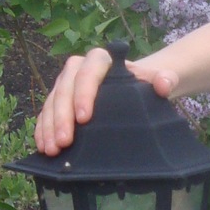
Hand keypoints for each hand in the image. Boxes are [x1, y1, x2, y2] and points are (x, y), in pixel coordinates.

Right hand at [34, 49, 177, 155]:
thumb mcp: (159, 80)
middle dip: (61, 116)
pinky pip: (46, 113)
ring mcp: (65, 84)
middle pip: (64, 88)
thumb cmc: (144, 84)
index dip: (83, 93)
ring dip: (49, 126)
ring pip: (51, 102)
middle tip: (64, 142)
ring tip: (52, 149)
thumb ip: (166, 79)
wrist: (136, 88)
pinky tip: (44, 147)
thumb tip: (164, 84)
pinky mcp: (58, 101)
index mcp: (100, 60)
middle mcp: (78, 68)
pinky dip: (43, 130)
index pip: (88, 71)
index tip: (84, 118)